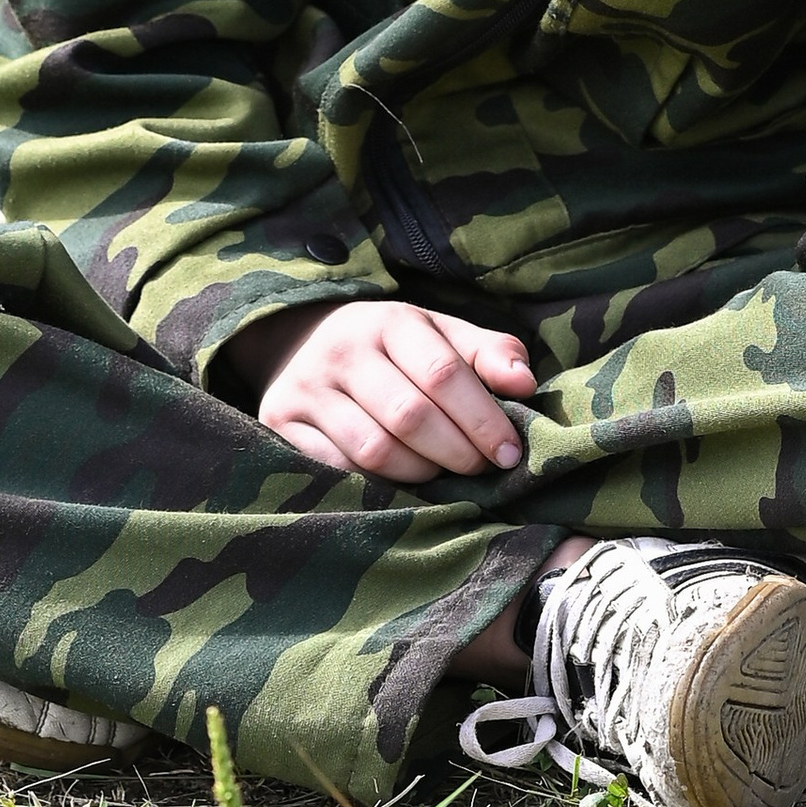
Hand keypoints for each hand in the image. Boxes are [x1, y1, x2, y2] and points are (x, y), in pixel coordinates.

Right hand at [230, 297, 535, 483]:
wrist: (301, 342)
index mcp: (390, 321)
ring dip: (420, 473)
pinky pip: (335, 469)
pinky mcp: (280, 423)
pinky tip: (398, 485)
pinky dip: (375, 485)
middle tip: (481, 471)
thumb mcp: (440, 335)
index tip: (509, 453)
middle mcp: (343, 351)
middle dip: (457, 452)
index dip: (483, 419)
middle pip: (409, 416)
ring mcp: (307, 389)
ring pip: (374, 450)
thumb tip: (525, 383)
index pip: (443, 374)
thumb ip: (488, 354)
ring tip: (442, 476)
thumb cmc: (392, 348)